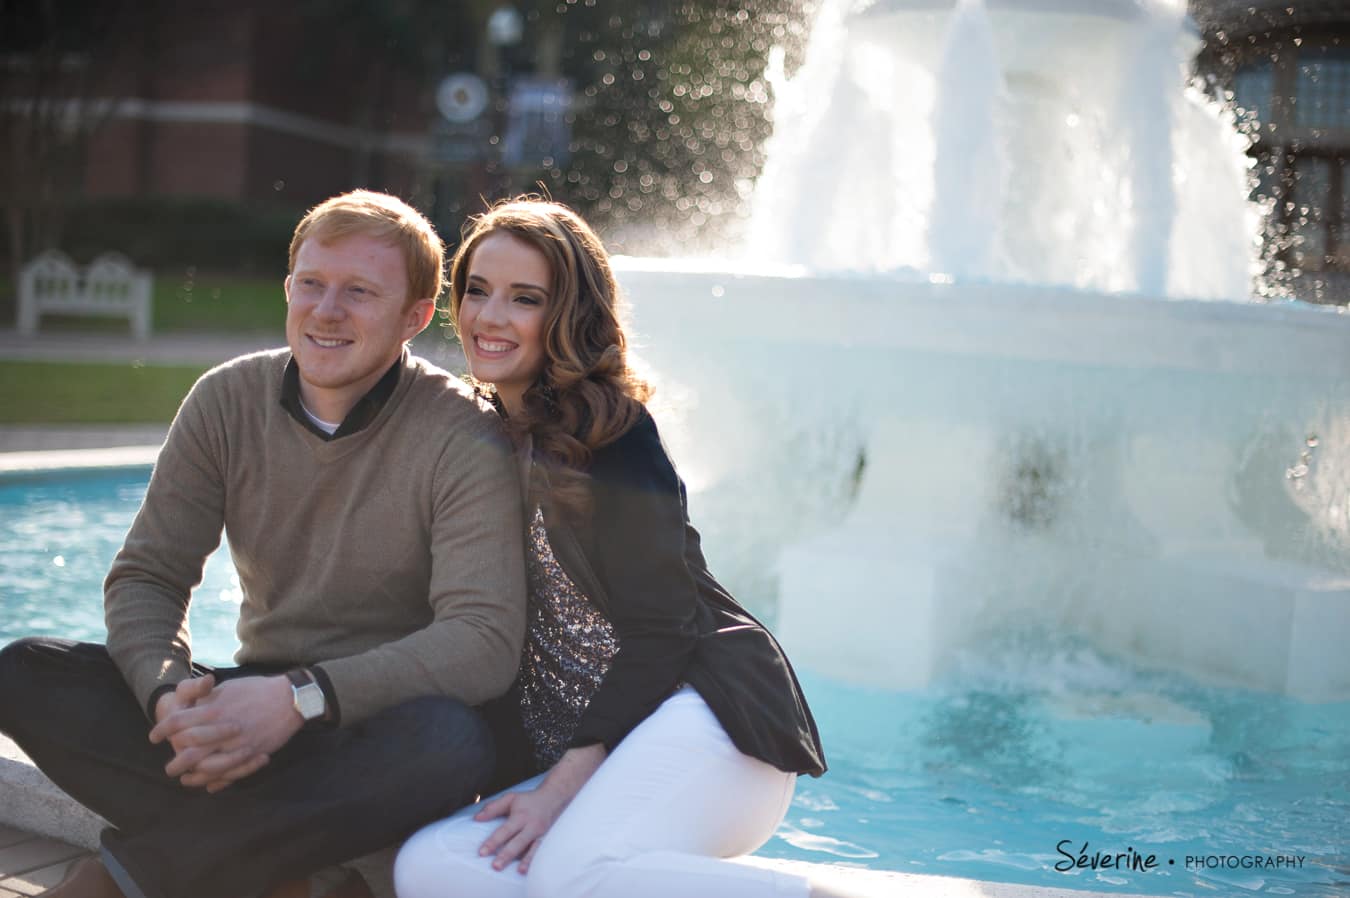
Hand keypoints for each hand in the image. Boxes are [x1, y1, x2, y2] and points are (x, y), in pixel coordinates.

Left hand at [149, 675, 299, 791]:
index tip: (154, 737)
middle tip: (169, 768)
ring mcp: (238, 744)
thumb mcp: (228, 688)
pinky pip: (230, 773)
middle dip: (176, 762)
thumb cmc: (258, 689)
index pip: (178, 721)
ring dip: (194, 777)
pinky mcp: (251, 754)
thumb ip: (206, 700)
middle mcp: (222, 729)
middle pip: (189, 750)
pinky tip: (209, 784)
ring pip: (208, 767)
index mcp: (214, 709)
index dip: (162, 730)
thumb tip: (189, 710)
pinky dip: (217, 781)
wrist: (290, 698)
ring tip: (185, 780)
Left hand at [475, 744, 606, 872]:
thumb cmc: (528, 800)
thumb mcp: (510, 799)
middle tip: (495, 866)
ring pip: (533, 848)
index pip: (505, 830)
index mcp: (521, 816)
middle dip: (507, 854)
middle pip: (518, 842)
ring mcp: (541, 834)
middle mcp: (532, 825)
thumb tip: (476, 819)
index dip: (493, 842)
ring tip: (518, 870)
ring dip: (526, 860)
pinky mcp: (546, 839)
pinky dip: (536, 860)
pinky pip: (541, 851)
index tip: (482, 852)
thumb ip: (493, 808)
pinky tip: (530, 869)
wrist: (553, 798)